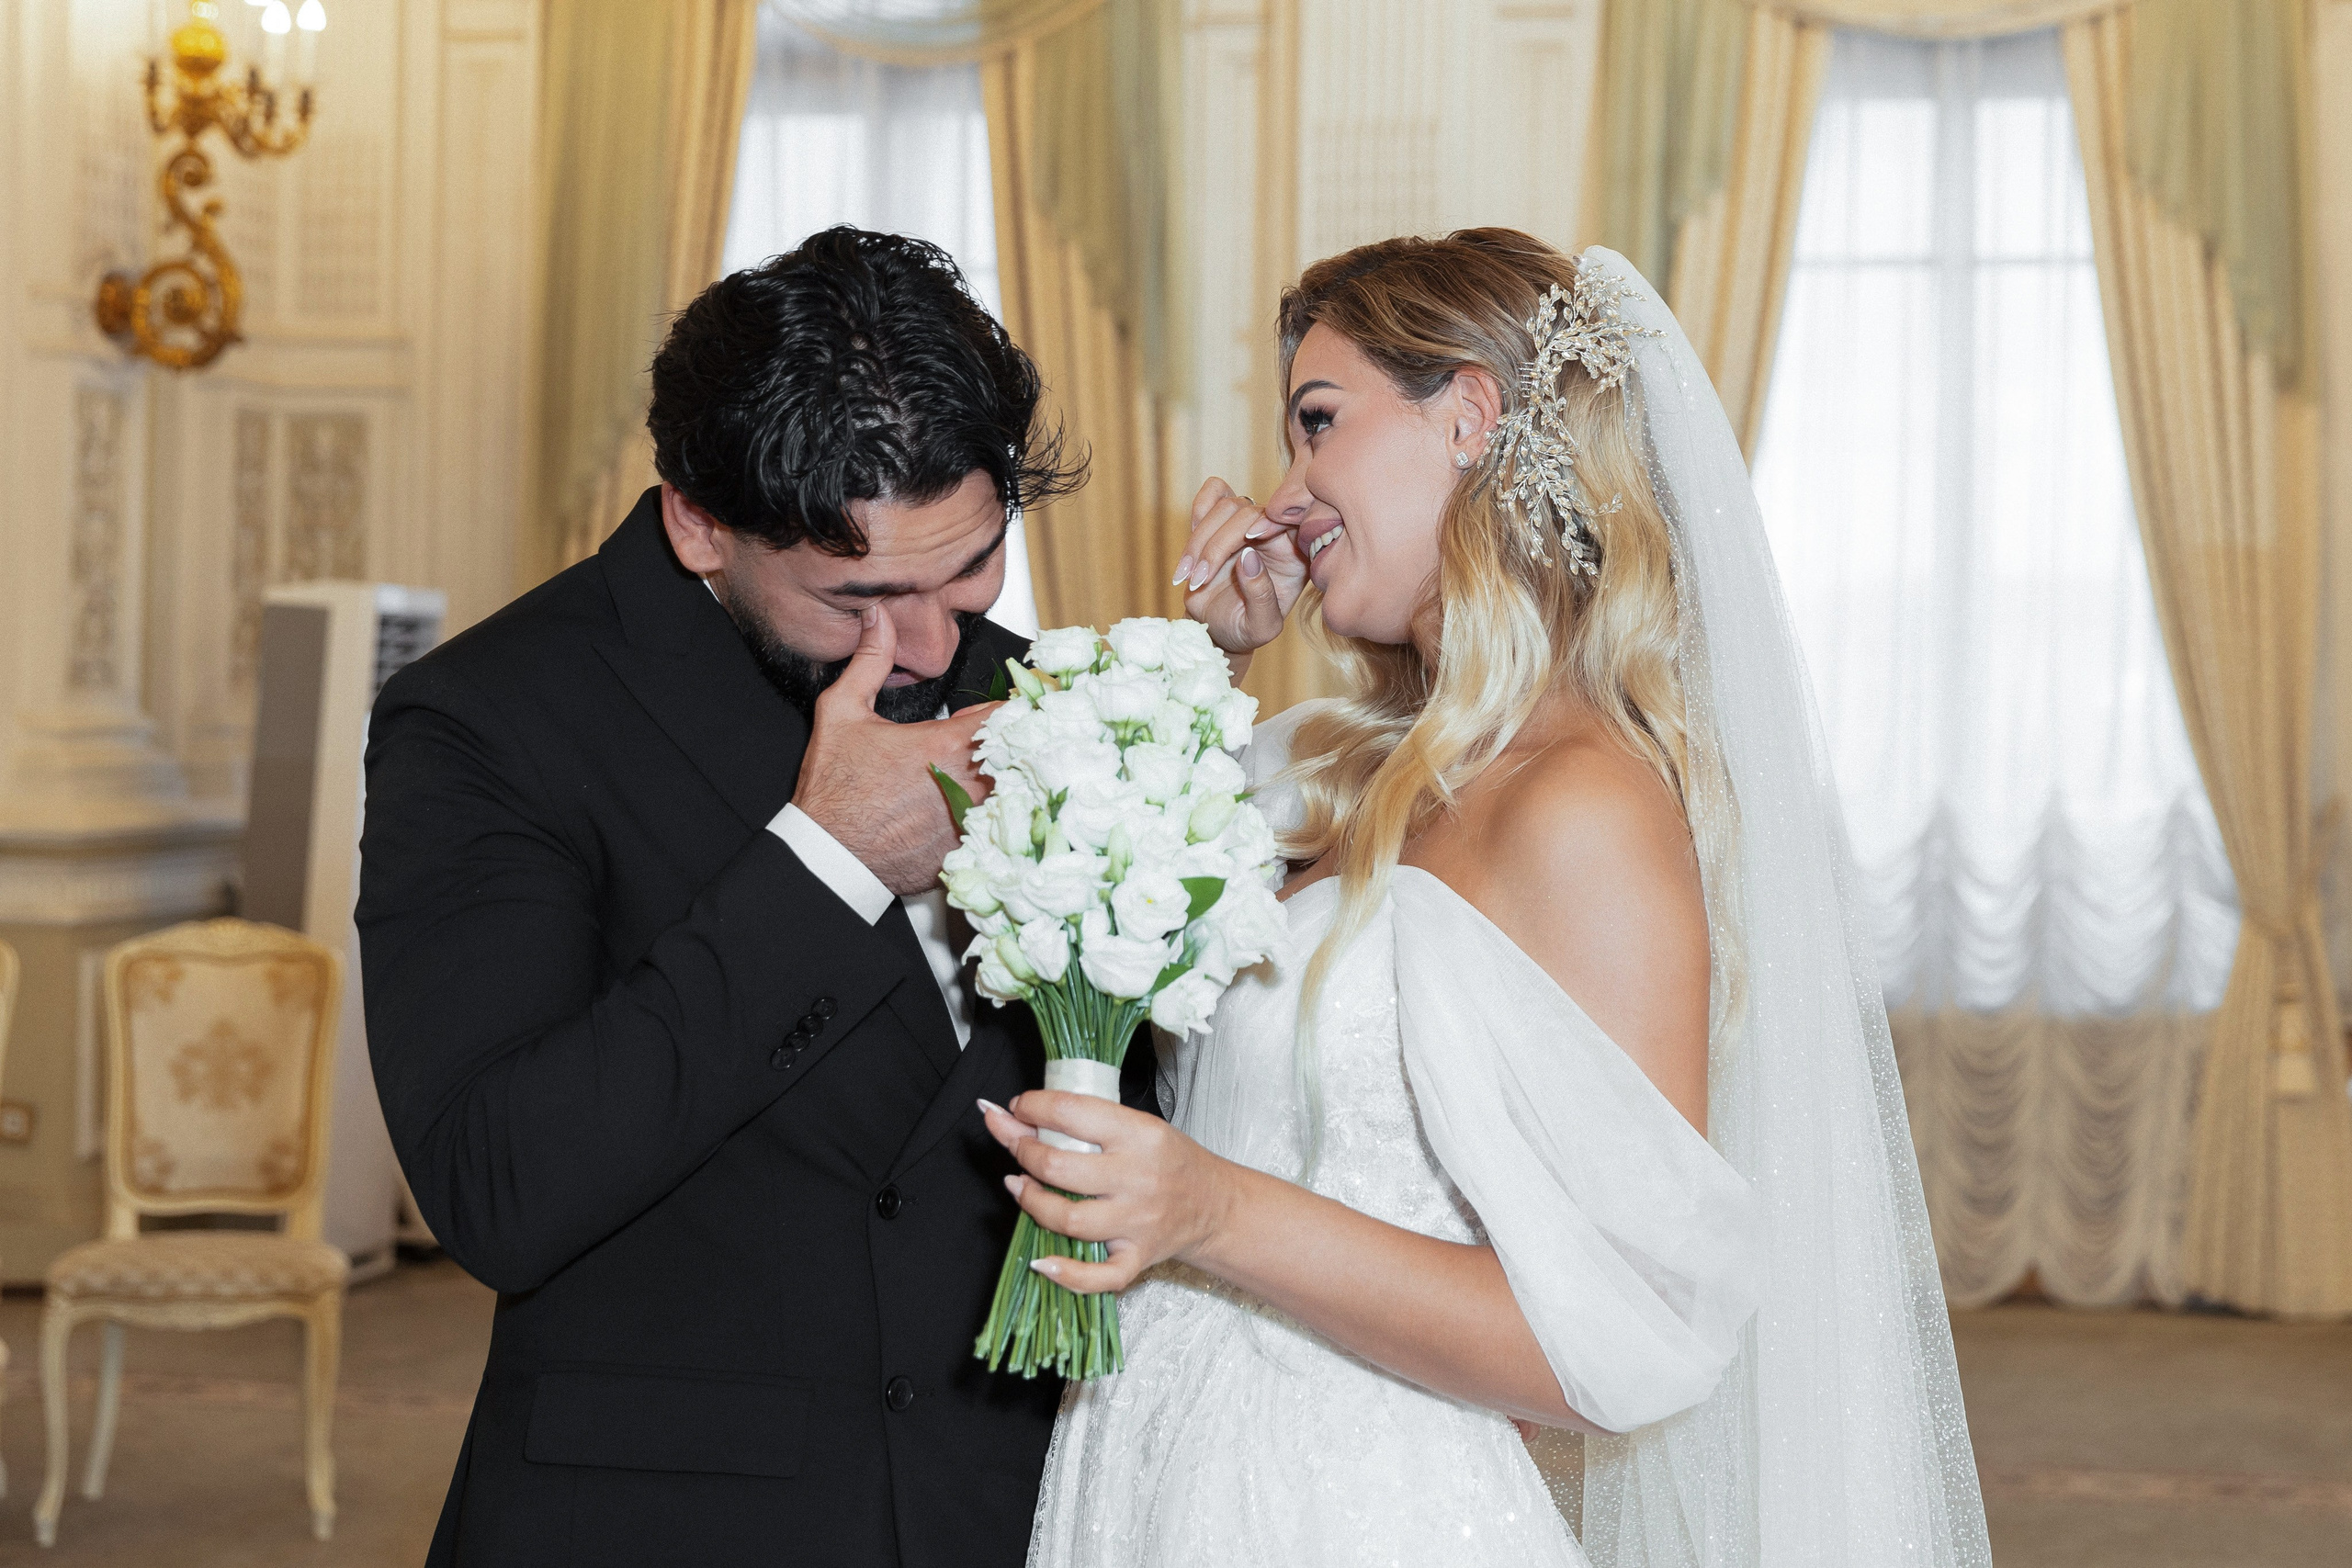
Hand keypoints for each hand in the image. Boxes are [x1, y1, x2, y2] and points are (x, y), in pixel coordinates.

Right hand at [793, 607, 998, 895]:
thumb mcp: (842, 712)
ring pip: (1015, 790)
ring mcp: (973, 821)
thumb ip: (869, 661)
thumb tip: (878, 619)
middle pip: (1018, 752)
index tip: (1001, 708)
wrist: (829, 856)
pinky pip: (999, 828)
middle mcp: (969, 784)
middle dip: (1008, 743)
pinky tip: (968, 812)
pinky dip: (994, 817)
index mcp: (946, 745)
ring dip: (1004, 779)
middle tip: (989, 742)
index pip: (1008, 714)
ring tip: (979, 777)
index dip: (1007, 707)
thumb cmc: (834, 791)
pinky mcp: (969, 851)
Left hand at [978, 1092, 1233, 1293]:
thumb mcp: (1140, 1125)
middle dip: (1022, 1150)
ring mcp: (1136, 1222)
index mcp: (1139, 1134)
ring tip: (1018, 1185)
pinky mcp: (1136, 1258)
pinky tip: (1041, 1260)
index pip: (1071, 1112)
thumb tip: (1022, 1114)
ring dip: (1030, 1200)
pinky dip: (1065, 1273)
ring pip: (1068, 1219)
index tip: (1017, 1108)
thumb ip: (1088, 1121)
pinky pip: (1097, 1275)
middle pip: (1059, 1166)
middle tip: (1013, 1142)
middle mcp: (1137, 1178)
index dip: (1032, 1107)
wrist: (1215, 1205)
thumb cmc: (1171, 1161)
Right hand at [1175, 477, 1306, 661]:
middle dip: (1219, 544)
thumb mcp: (1261, 626)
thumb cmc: (1244, 630)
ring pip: (1226, 505)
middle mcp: (1272, 533)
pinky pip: (1212, 493)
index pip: (1290, 521)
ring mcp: (1245, 523)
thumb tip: (1248, 557)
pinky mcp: (1220, 518)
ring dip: (1200, 540)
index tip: (1249, 540)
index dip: (1269, 522)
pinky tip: (1189, 551)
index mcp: (1294, 555)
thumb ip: (1261, 595)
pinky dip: (1197, 513)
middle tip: (1199, 578)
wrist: (1215, 628)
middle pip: (1249, 512)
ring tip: (1188, 576)